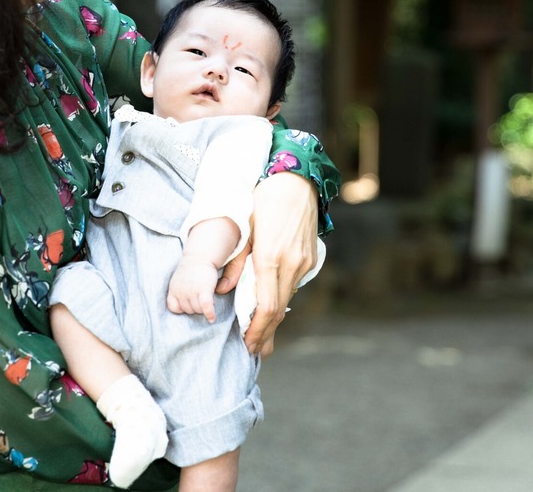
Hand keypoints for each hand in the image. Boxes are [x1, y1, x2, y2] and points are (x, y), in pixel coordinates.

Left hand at [167, 255, 220, 322]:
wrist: (200, 256)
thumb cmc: (191, 271)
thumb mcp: (178, 281)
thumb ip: (178, 293)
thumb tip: (181, 309)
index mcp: (173, 289)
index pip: (173, 307)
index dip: (182, 308)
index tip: (188, 304)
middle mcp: (181, 291)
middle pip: (188, 310)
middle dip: (195, 307)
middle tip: (200, 297)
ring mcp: (191, 291)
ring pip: (197, 310)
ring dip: (203, 309)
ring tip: (207, 299)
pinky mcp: (204, 289)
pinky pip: (206, 307)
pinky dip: (209, 314)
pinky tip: (212, 318)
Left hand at [218, 172, 316, 356]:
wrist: (297, 179)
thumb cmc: (263, 199)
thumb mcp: (244, 228)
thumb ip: (235, 262)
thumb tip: (223, 291)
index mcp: (271, 256)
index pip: (267, 306)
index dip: (257, 329)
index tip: (247, 344)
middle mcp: (291, 263)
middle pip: (279, 309)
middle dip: (265, 333)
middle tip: (254, 351)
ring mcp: (303, 262)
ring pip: (287, 299)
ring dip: (274, 320)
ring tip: (260, 337)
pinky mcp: (309, 258)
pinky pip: (293, 285)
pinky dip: (281, 300)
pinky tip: (270, 309)